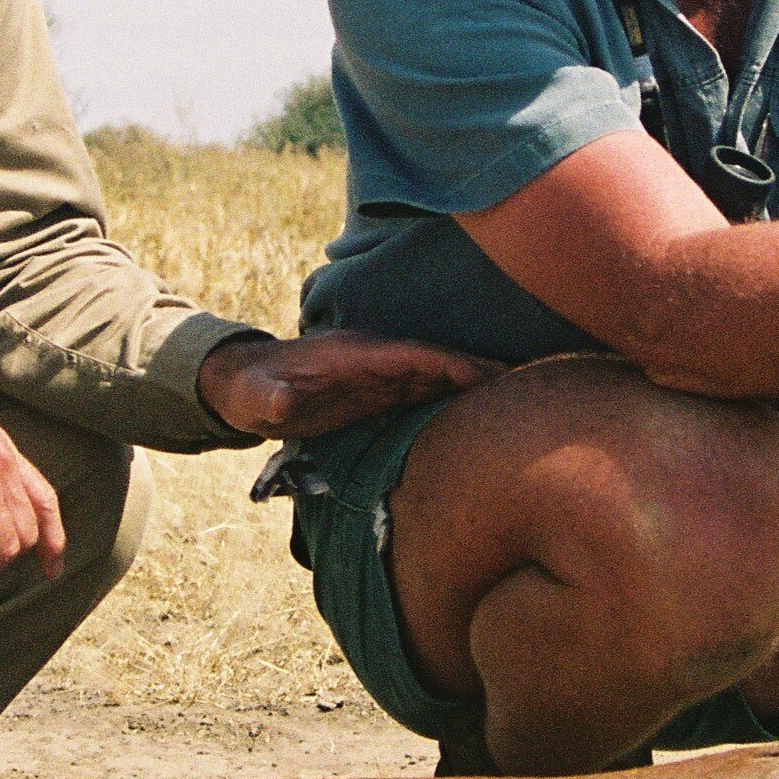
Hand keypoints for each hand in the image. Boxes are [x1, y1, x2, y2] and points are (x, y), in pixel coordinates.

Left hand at [195, 330, 496, 439]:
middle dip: (484, 375)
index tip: (496, 377)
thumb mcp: (253, 397)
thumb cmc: (249, 390)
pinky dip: (457, 403)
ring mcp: (381, 375)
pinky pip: (428, 394)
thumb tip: (280, 403)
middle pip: (440, 364)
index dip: (455, 365)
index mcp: (356, 355)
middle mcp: (376, 359)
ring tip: (525, 409)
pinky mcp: (380, 392)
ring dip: (477, 391)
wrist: (241, 386)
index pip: (416, 356)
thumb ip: (269, 399)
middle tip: (537, 392)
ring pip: (440, 379)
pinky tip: (484, 423)